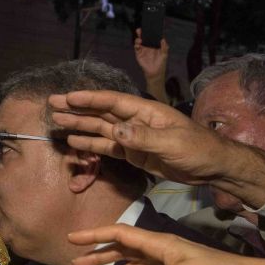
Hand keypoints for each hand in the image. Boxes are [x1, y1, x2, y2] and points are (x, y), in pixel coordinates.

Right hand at [49, 90, 234, 183]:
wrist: (212, 167)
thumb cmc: (197, 149)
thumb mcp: (171, 142)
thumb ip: (142, 136)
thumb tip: (115, 130)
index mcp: (145, 111)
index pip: (112, 102)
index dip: (89, 99)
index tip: (68, 97)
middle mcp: (135, 121)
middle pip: (101, 113)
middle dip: (77, 109)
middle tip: (52, 104)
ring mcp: (133, 137)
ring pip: (101, 129)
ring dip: (79, 125)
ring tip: (57, 122)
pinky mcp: (133, 153)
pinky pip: (108, 147)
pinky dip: (91, 144)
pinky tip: (75, 142)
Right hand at [134, 28, 168, 79]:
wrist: (155, 73)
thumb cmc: (161, 64)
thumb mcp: (164, 54)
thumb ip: (164, 47)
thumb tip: (163, 39)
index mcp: (154, 45)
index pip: (151, 37)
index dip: (150, 33)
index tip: (148, 28)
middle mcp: (148, 46)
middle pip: (144, 38)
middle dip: (141, 34)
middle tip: (140, 30)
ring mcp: (143, 50)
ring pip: (139, 42)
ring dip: (138, 40)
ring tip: (139, 39)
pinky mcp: (139, 55)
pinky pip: (137, 49)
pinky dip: (136, 46)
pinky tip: (138, 45)